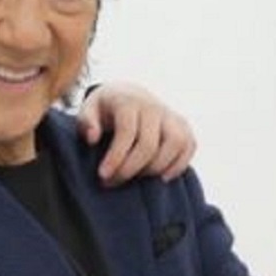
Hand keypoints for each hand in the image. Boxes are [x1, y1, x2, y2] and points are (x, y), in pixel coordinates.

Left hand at [78, 81, 195, 185]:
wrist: (128, 94)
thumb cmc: (105, 108)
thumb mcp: (88, 110)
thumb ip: (86, 122)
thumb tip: (92, 138)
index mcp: (128, 102)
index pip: (127, 132)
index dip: (116, 157)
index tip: (103, 176)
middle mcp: (153, 107)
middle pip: (149, 144)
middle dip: (131, 169)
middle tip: (114, 181)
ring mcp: (170, 115)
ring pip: (175, 144)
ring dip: (157, 168)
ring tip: (138, 178)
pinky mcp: (183, 125)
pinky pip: (189, 146)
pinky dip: (179, 164)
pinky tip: (161, 178)